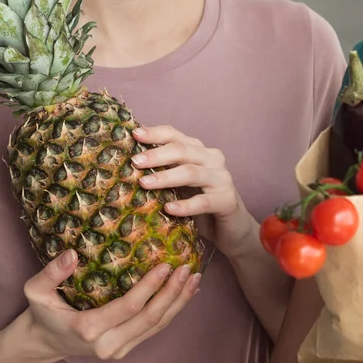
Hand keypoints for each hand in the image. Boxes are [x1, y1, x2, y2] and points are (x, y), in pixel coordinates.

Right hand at [18, 251, 199, 361]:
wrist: (43, 343)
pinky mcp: (125, 350)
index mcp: (88, 329)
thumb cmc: (41, 313)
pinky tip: (185, 294)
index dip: (150, 287)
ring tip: (194, 279)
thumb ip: (51, 273)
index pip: (129, 308)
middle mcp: (108, 345)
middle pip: (150, 319)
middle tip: (187, 269)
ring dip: (178, 303)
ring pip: (157, 327)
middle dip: (172, 294)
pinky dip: (172, 312)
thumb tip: (72, 254)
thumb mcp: (35, 290)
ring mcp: (119, 351)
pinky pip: (154, 331)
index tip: (166, 265)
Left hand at [131, 125, 250, 246]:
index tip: (134, 134)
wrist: (232, 229)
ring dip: (166, 177)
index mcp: (199, 150)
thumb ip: (164, 170)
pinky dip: (185, 205)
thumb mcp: (180, 184)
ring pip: (191, 173)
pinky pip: (203, 202)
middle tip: (135, 162)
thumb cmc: (200, 203)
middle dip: (156, 155)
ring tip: (145, 184)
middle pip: (182, 150)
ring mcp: (222, 179)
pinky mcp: (227, 200)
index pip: (175, 135)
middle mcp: (212, 159)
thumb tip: (130, 164)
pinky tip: (169, 209)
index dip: (155, 133)